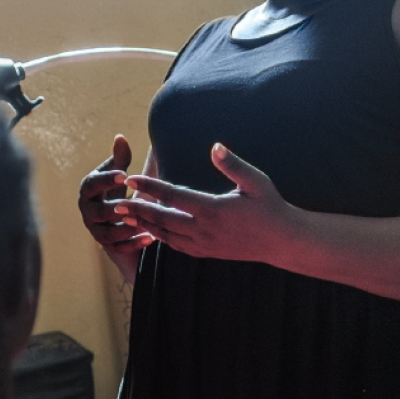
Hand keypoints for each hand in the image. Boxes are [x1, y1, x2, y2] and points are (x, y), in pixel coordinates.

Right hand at [78, 135, 153, 279]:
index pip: (91, 184)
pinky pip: (118, 248)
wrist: (117, 219)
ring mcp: (96, 231)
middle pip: (96, 212)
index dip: (105, 179)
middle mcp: (88, 212)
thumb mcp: (119, 175)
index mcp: (89, 191)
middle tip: (132, 204)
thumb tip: (120, 137)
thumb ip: (120, 158)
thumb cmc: (117, 190)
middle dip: (113, 209)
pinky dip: (134, 244)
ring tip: (144, 224)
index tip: (124, 175)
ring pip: (106, 234)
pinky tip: (151, 238)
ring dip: (125, 229)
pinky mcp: (107, 246)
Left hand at [114, 144, 294, 261]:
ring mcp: (204, 244)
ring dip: (144, 225)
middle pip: (161, 218)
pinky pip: (176, 246)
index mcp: (212, 209)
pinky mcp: (206, 252)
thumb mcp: (256, 182)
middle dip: (137, 209)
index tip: (131, 178)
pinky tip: (151, 230)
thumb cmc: (271, 207)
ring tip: (126, 216)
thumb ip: (233, 165)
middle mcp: (204, 229)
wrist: (283, 242)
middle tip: (116, 202)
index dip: (149, 186)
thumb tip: (215, 146)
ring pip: (165, 235)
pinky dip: (160, 238)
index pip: (172, 196)